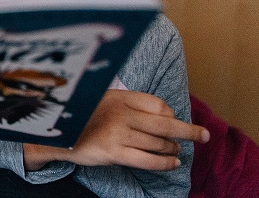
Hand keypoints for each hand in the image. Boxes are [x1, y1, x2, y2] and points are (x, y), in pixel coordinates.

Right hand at [23, 89, 209, 170]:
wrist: (53, 132)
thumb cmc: (81, 115)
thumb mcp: (102, 99)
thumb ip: (128, 104)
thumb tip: (164, 114)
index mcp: (118, 96)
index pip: (156, 103)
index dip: (170, 113)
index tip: (173, 119)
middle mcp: (120, 113)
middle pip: (165, 122)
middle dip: (189, 130)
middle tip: (205, 136)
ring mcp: (117, 134)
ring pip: (158, 143)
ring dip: (172, 149)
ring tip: (176, 152)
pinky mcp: (113, 153)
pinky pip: (148, 160)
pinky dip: (165, 163)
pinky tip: (173, 163)